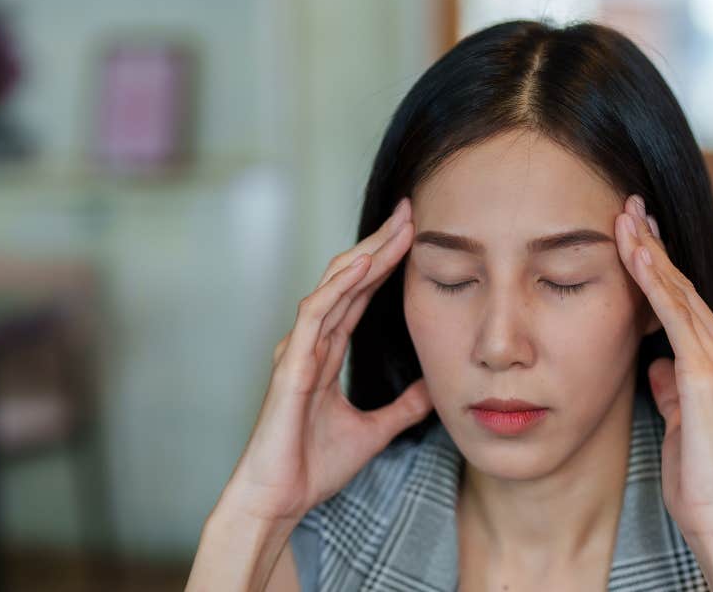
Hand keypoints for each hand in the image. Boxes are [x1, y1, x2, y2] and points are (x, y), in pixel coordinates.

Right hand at [219, 197, 432, 525]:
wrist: (280, 499)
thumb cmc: (312, 466)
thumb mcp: (373, 430)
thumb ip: (401, 407)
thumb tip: (432, 390)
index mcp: (326, 353)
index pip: (360, 295)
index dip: (386, 263)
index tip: (415, 234)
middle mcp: (310, 343)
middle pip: (349, 279)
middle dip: (380, 244)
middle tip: (411, 212)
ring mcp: (298, 350)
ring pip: (334, 287)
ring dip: (366, 254)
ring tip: (398, 227)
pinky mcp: (291, 365)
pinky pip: (315, 314)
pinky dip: (339, 286)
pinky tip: (364, 264)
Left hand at [614, 195, 712, 551]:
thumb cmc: (699, 482)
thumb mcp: (679, 425)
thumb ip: (672, 389)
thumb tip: (655, 361)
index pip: (685, 307)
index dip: (659, 270)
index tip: (636, 236)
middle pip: (684, 290)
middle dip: (654, 246)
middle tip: (628, 207)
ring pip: (680, 295)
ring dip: (649, 253)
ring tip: (624, 217)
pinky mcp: (708, 377)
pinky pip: (676, 318)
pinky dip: (653, 283)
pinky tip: (634, 255)